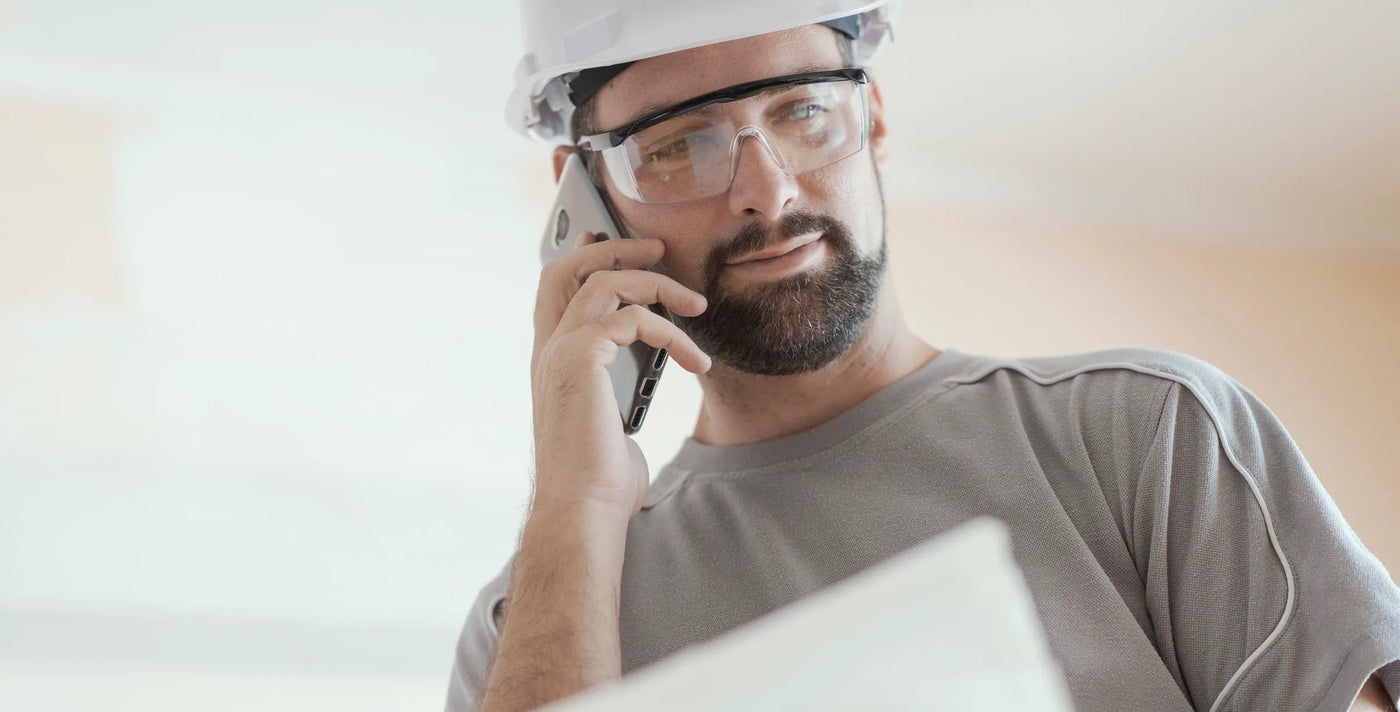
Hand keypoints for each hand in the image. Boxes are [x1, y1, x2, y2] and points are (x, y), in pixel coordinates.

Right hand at [530, 232, 710, 516]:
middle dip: (613, 248)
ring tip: (697, 305)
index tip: (613, 242)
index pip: (554, 290)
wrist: (584, 509)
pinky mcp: (580, 357)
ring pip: (605, 282)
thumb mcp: (613, 423)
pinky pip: (634, 318)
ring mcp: (559, 350)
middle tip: (657, 248)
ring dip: (658, 285)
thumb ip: (620, 391)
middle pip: (566, 268)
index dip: (582, 258)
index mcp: (551, 361)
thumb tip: (647, 380)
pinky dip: (673, 333)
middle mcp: (547, 349)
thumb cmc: (602, 480)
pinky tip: (697, 362)